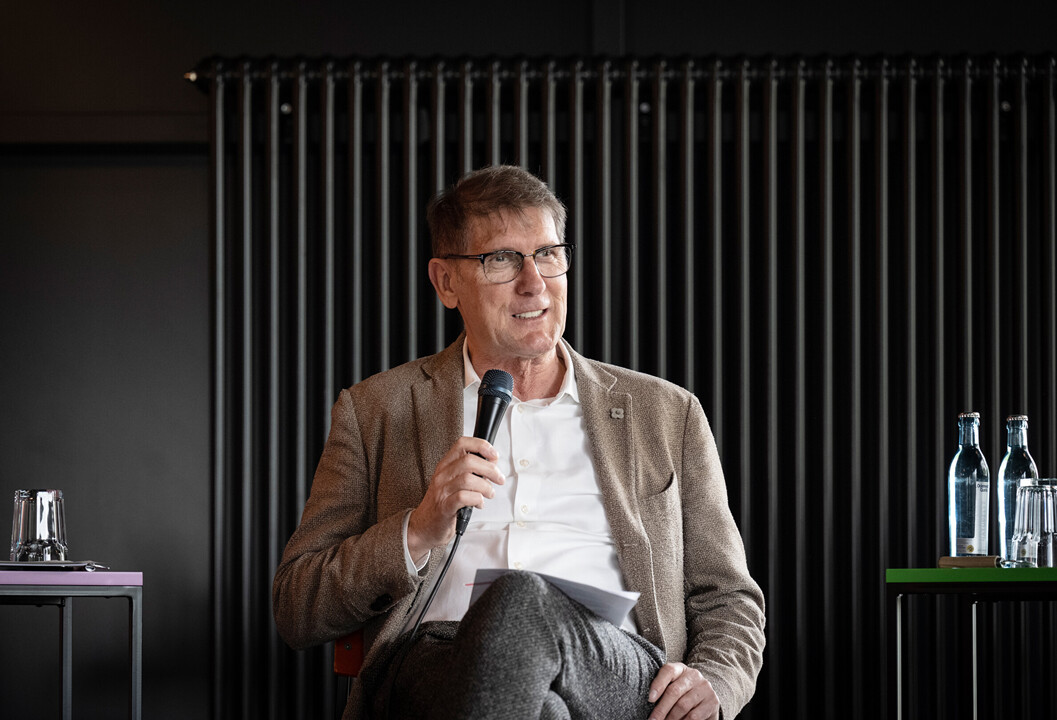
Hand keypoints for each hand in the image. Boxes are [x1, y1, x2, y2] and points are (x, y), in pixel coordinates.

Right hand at [406, 437, 504, 559]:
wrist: (424, 526)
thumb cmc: (443, 503)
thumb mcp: (454, 482)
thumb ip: (471, 471)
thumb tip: (492, 463)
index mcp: (445, 465)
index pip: (462, 444)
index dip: (481, 445)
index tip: (494, 454)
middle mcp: (442, 475)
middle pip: (469, 460)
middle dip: (490, 469)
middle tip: (499, 478)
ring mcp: (442, 490)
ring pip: (468, 478)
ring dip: (485, 486)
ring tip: (489, 493)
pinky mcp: (445, 507)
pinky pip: (464, 497)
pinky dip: (477, 499)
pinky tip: (479, 503)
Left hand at [647, 663, 718, 719]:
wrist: (705, 699)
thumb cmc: (683, 693)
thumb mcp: (673, 686)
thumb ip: (663, 689)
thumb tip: (650, 701)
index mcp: (681, 669)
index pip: (668, 671)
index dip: (658, 684)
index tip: (650, 699)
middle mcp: (694, 675)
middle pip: (674, 691)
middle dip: (661, 709)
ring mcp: (705, 688)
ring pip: (683, 705)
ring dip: (671, 718)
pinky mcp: (713, 701)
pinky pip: (694, 716)